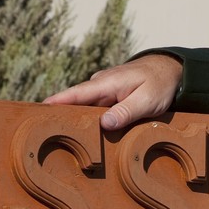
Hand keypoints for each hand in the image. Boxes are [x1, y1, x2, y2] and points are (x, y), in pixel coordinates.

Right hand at [43, 53, 182, 130]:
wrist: (171, 70)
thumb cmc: (160, 84)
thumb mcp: (148, 101)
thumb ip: (127, 112)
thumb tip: (104, 124)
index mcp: (106, 83)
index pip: (76, 94)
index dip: (56, 102)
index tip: (37, 110)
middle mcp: (100, 85)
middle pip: (75, 103)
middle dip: (60, 115)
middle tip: (41, 132)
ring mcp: (103, 91)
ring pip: (84, 107)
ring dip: (75, 120)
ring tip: (56, 137)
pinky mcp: (109, 97)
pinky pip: (94, 109)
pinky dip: (88, 120)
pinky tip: (83, 134)